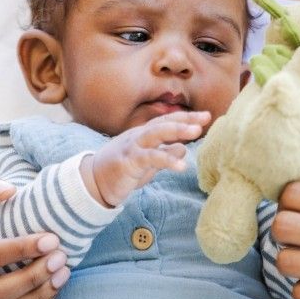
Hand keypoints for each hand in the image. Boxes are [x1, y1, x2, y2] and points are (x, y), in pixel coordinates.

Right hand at [82, 111, 210, 206]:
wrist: (93, 183)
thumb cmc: (122, 170)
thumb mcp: (148, 163)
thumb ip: (164, 154)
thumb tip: (183, 148)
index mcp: (143, 134)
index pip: (167, 122)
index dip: (186, 118)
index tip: (206, 116)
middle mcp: (138, 136)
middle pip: (163, 122)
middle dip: (185, 120)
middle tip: (206, 118)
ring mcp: (132, 147)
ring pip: (155, 134)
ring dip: (176, 131)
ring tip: (196, 133)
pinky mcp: (128, 162)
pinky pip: (149, 158)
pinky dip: (166, 160)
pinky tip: (181, 166)